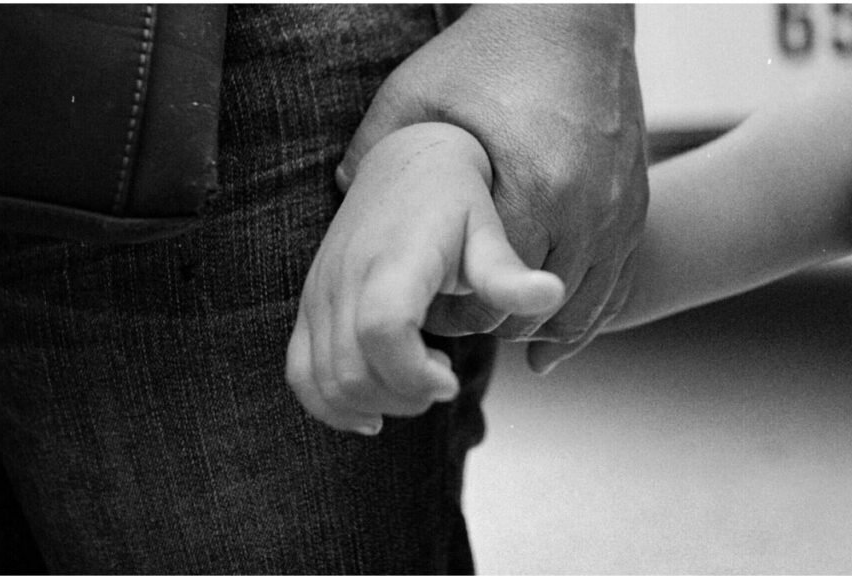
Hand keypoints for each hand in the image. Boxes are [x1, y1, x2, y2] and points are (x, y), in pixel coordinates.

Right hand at [287, 123, 563, 433]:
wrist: (403, 163)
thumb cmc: (454, 200)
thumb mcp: (487, 230)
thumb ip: (507, 272)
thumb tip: (552, 294)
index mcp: (393, 259)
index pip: (383, 329)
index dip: (415, 372)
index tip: (452, 377)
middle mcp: (345, 278)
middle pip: (354, 369)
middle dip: (405, 395)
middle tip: (445, 379)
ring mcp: (319, 295)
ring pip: (326, 381)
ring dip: (376, 402)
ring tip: (418, 382)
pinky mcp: (309, 307)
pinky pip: (299, 373)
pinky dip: (330, 405)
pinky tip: (373, 413)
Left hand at [337, 5, 649, 372]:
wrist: (575, 16)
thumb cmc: (493, 51)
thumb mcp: (420, 90)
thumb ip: (376, 146)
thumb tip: (345, 195)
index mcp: (537, 186)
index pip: (494, 294)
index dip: (456, 314)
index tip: (430, 307)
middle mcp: (589, 209)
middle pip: (537, 312)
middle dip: (493, 324)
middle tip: (457, 317)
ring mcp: (621, 212)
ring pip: (583, 309)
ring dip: (539, 328)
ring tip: (500, 325)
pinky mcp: (637, 207)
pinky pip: (618, 285)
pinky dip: (586, 315)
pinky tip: (553, 332)